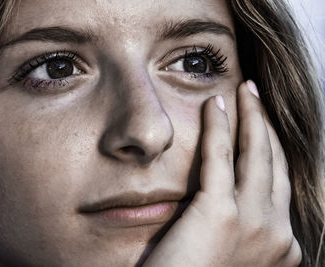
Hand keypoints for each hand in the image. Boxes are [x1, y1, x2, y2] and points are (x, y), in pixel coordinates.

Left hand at [143, 81, 301, 265]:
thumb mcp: (230, 255)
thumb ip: (239, 230)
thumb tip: (230, 202)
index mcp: (282, 246)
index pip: (280, 184)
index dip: (271, 150)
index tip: (260, 127)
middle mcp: (277, 234)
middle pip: (275, 164)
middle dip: (267, 126)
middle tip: (255, 97)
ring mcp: (255, 224)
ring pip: (257, 154)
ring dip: (252, 116)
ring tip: (246, 90)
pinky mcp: (221, 214)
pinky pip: (220, 157)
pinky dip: (219, 126)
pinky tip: (217, 103)